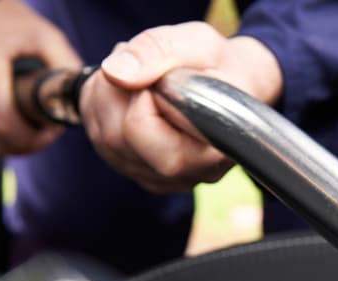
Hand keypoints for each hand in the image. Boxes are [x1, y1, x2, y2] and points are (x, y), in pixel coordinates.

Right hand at [0, 0, 81, 156]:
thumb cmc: (19, 26)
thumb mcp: (49, 40)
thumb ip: (65, 73)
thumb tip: (79, 106)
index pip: (2, 123)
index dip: (32, 139)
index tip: (52, 129)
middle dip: (24, 144)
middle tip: (45, 132)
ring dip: (9, 141)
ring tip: (30, 123)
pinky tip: (9, 113)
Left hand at [79, 22, 282, 193]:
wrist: (234, 86)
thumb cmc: (219, 65)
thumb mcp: (197, 42)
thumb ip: (157, 51)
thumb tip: (114, 73)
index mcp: (209, 149)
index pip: (142, 130)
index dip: (140, 94)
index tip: (160, 75)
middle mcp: (188, 175)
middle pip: (116, 138)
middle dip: (115, 92)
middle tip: (140, 66)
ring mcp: (164, 180)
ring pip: (104, 142)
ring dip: (106, 98)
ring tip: (138, 76)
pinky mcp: (144, 175)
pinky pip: (102, 146)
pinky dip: (103, 112)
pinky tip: (130, 95)